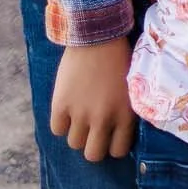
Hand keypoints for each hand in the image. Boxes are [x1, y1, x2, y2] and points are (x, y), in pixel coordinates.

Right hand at [48, 36, 136, 161]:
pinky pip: (57, 129)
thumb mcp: (130, 88)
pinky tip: (67, 107)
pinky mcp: (61, 104)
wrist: (96, 34)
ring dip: (76, 132)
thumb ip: (124, 111)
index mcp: (125, 114)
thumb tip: (114, 133)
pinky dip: (61, 122)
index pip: (118, 150)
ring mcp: (81, 113)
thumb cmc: (118, 57)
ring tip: (79, 115)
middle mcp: (103, 118)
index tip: (109, 135)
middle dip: (92, 145)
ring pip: (74, 143)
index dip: (112, 144)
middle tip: (92, 131)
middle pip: (93, 154)